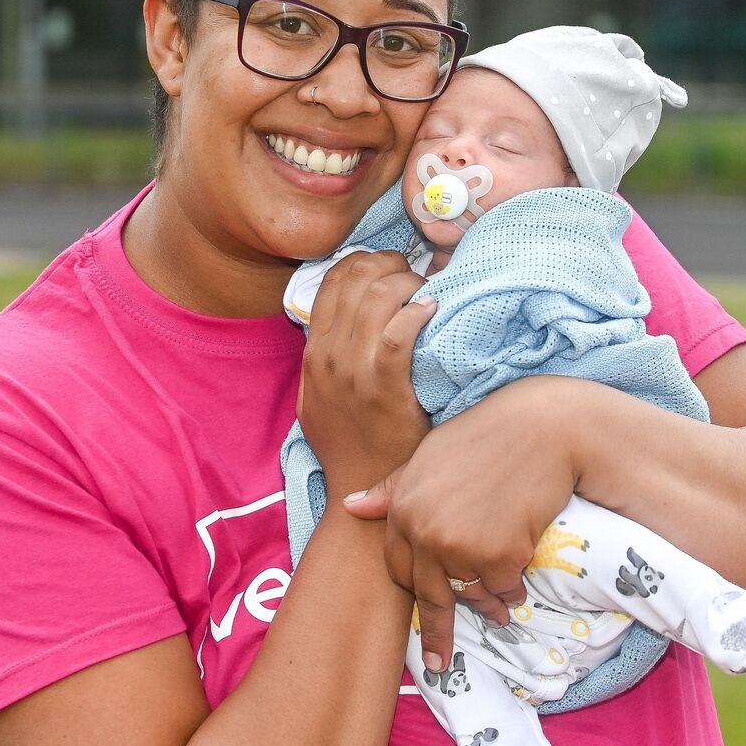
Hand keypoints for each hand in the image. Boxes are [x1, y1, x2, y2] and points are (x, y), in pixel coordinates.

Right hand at [299, 250, 434, 498]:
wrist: (358, 485)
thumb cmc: (346, 442)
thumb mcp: (315, 395)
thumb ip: (323, 357)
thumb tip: (341, 322)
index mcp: (314, 351)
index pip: (332, 279)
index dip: (364, 260)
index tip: (388, 267)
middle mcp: (329, 355)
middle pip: (357, 278)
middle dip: (390, 264)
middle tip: (413, 275)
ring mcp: (354, 371)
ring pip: (378, 298)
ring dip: (408, 284)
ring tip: (426, 293)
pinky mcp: (384, 388)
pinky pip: (397, 335)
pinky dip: (415, 314)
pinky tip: (431, 311)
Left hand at [343, 377, 582, 671]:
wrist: (539, 429)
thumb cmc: (485, 438)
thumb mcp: (428, 456)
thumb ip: (392, 488)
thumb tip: (352, 507)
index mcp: (403, 508)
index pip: (398, 567)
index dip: (413, 590)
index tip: (419, 616)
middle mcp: (425, 533)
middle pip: (429, 595)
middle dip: (438, 629)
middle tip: (441, 660)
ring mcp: (460, 547)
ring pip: (470, 594)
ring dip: (486, 603)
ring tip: (501, 608)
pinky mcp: (498, 557)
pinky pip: (503, 589)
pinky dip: (513, 589)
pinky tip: (520, 578)